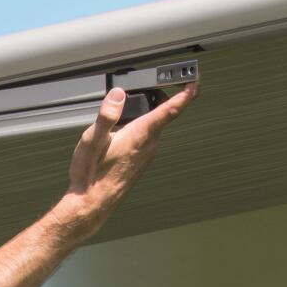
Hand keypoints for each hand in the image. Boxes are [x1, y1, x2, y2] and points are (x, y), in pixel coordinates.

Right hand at [64, 79, 197, 217]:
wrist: (91, 204)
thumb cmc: (91, 175)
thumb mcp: (92, 140)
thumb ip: (106, 115)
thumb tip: (117, 95)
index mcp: (140, 134)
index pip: (170, 110)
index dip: (185, 94)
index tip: (195, 82)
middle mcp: (149, 144)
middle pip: (162, 114)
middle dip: (159, 98)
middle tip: (148, 86)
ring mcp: (146, 155)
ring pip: (154, 127)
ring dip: (146, 115)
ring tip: (129, 109)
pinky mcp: (141, 162)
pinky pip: (147, 139)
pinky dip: (141, 129)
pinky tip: (122, 134)